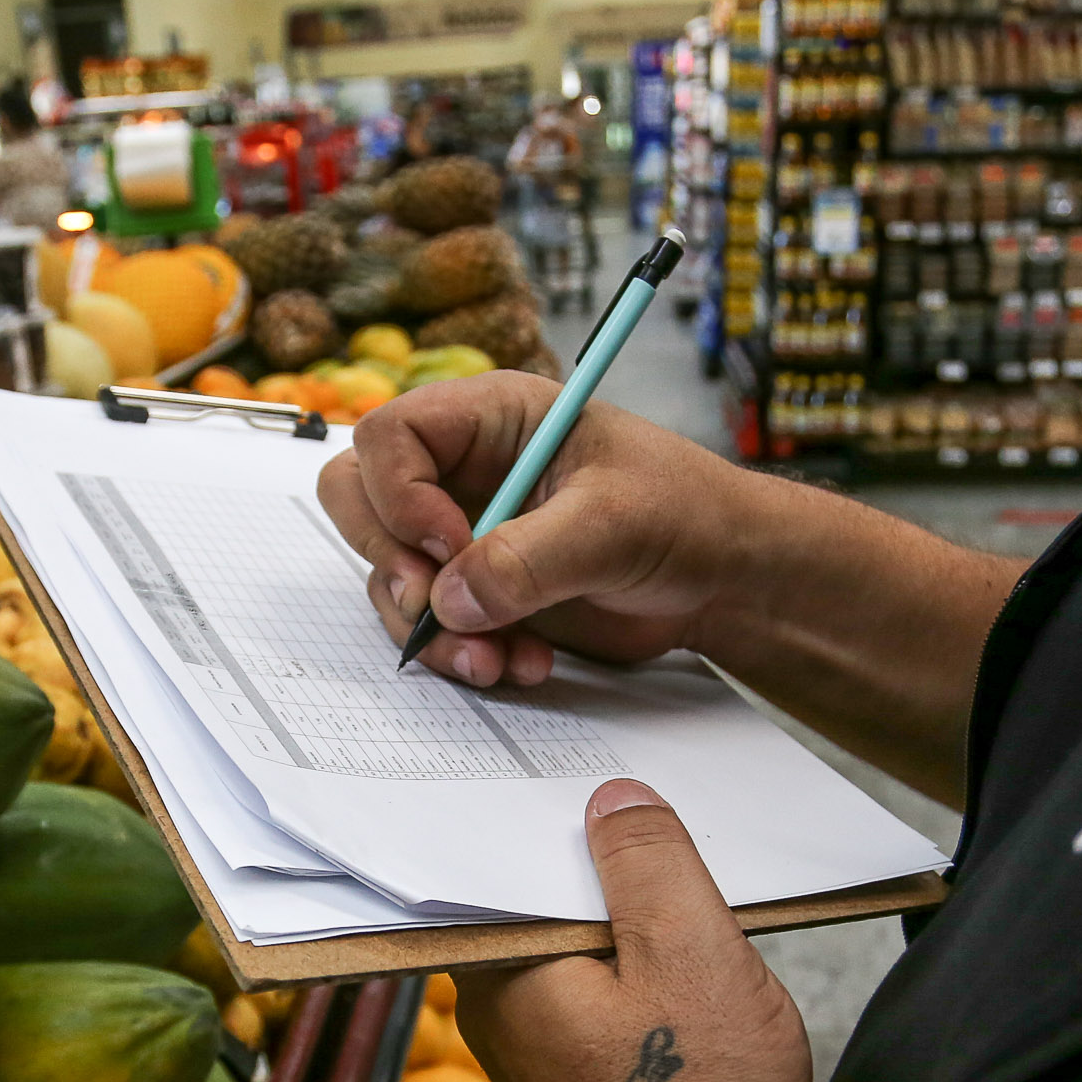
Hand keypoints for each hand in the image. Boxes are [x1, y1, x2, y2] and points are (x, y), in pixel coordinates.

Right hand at [317, 372, 757, 688]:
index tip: (447, 545)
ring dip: (429, 628)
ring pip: (388, 576)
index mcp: (492, 419)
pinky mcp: (479, 592)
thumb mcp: (613, 524)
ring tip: (496, 658)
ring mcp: (465, 534)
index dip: (398, 494)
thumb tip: (449, 598)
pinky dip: (461, 653)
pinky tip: (520, 662)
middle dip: (389, 563)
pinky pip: (430, 624)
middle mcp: (465, 471)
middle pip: (358, 500)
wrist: (722, 580)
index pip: (389, 437)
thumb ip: (528, 557)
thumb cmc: (686, 515)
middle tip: (436, 607)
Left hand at [454, 780, 819, 1081]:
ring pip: (578, 935)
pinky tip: (693, 930)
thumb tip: (612, 799)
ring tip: (688, 847)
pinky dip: (642, 950)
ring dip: (629, 898)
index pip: (500, 854)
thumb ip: (649, 863)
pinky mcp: (583, 1067)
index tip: (583, 749)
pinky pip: (603, 979)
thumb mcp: (690, 954)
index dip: (547, 800)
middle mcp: (500, 1006)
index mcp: (501, 970)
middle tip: (650, 778)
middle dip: (594, 844)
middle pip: (541, 890)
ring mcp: (540, 1041)